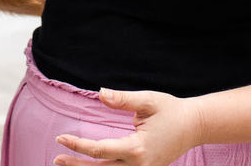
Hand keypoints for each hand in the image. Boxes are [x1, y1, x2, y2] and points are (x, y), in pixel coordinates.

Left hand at [54, 89, 201, 165]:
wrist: (194, 126)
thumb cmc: (171, 111)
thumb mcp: (147, 101)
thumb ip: (123, 99)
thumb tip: (100, 93)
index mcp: (136, 149)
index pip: (99, 150)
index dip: (77, 145)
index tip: (61, 137)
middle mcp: (138, 165)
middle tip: (56, 160)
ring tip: (68, 165)